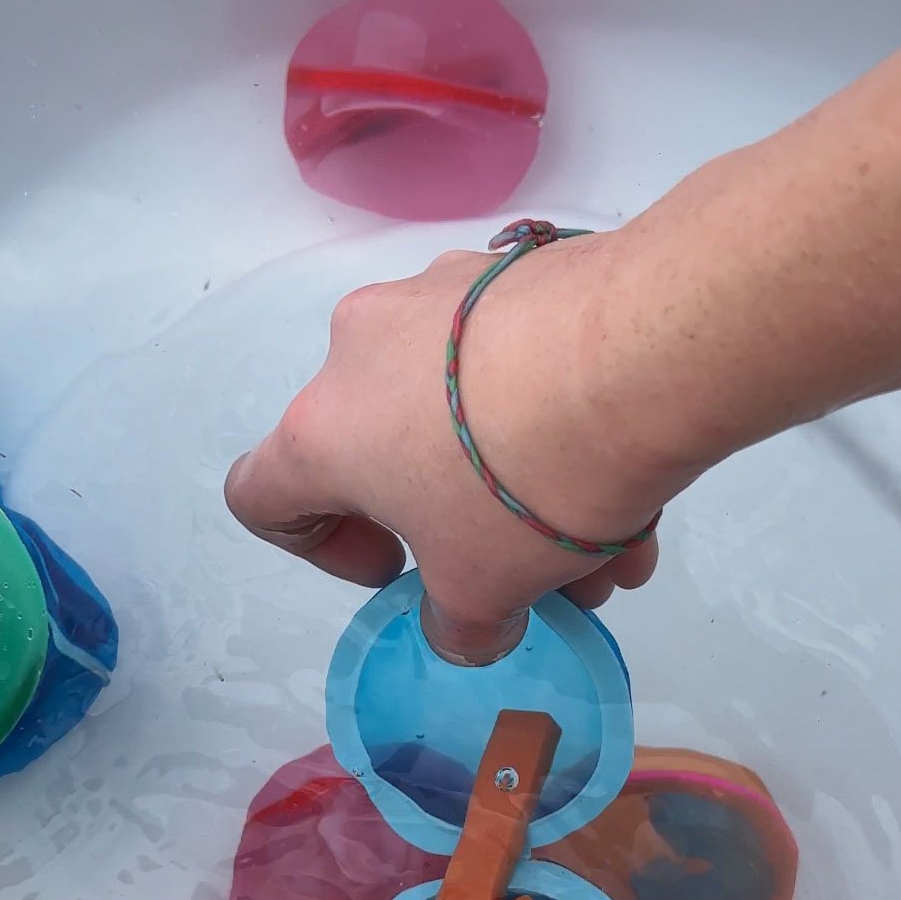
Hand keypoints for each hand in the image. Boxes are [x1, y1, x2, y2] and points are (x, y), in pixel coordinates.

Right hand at [224, 237, 674, 662]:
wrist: (638, 354)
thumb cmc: (518, 486)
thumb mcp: (484, 591)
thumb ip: (459, 628)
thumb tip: (471, 631)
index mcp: (323, 431)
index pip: (262, 494)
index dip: (319, 548)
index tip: (397, 566)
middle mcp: (362, 347)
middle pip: (391, 454)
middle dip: (467, 527)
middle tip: (538, 572)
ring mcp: (438, 296)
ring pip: (469, 414)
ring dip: (532, 487)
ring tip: (617, 543)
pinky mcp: (514, 269)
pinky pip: (520, 365)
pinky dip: (562, 422)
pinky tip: (636, 474)